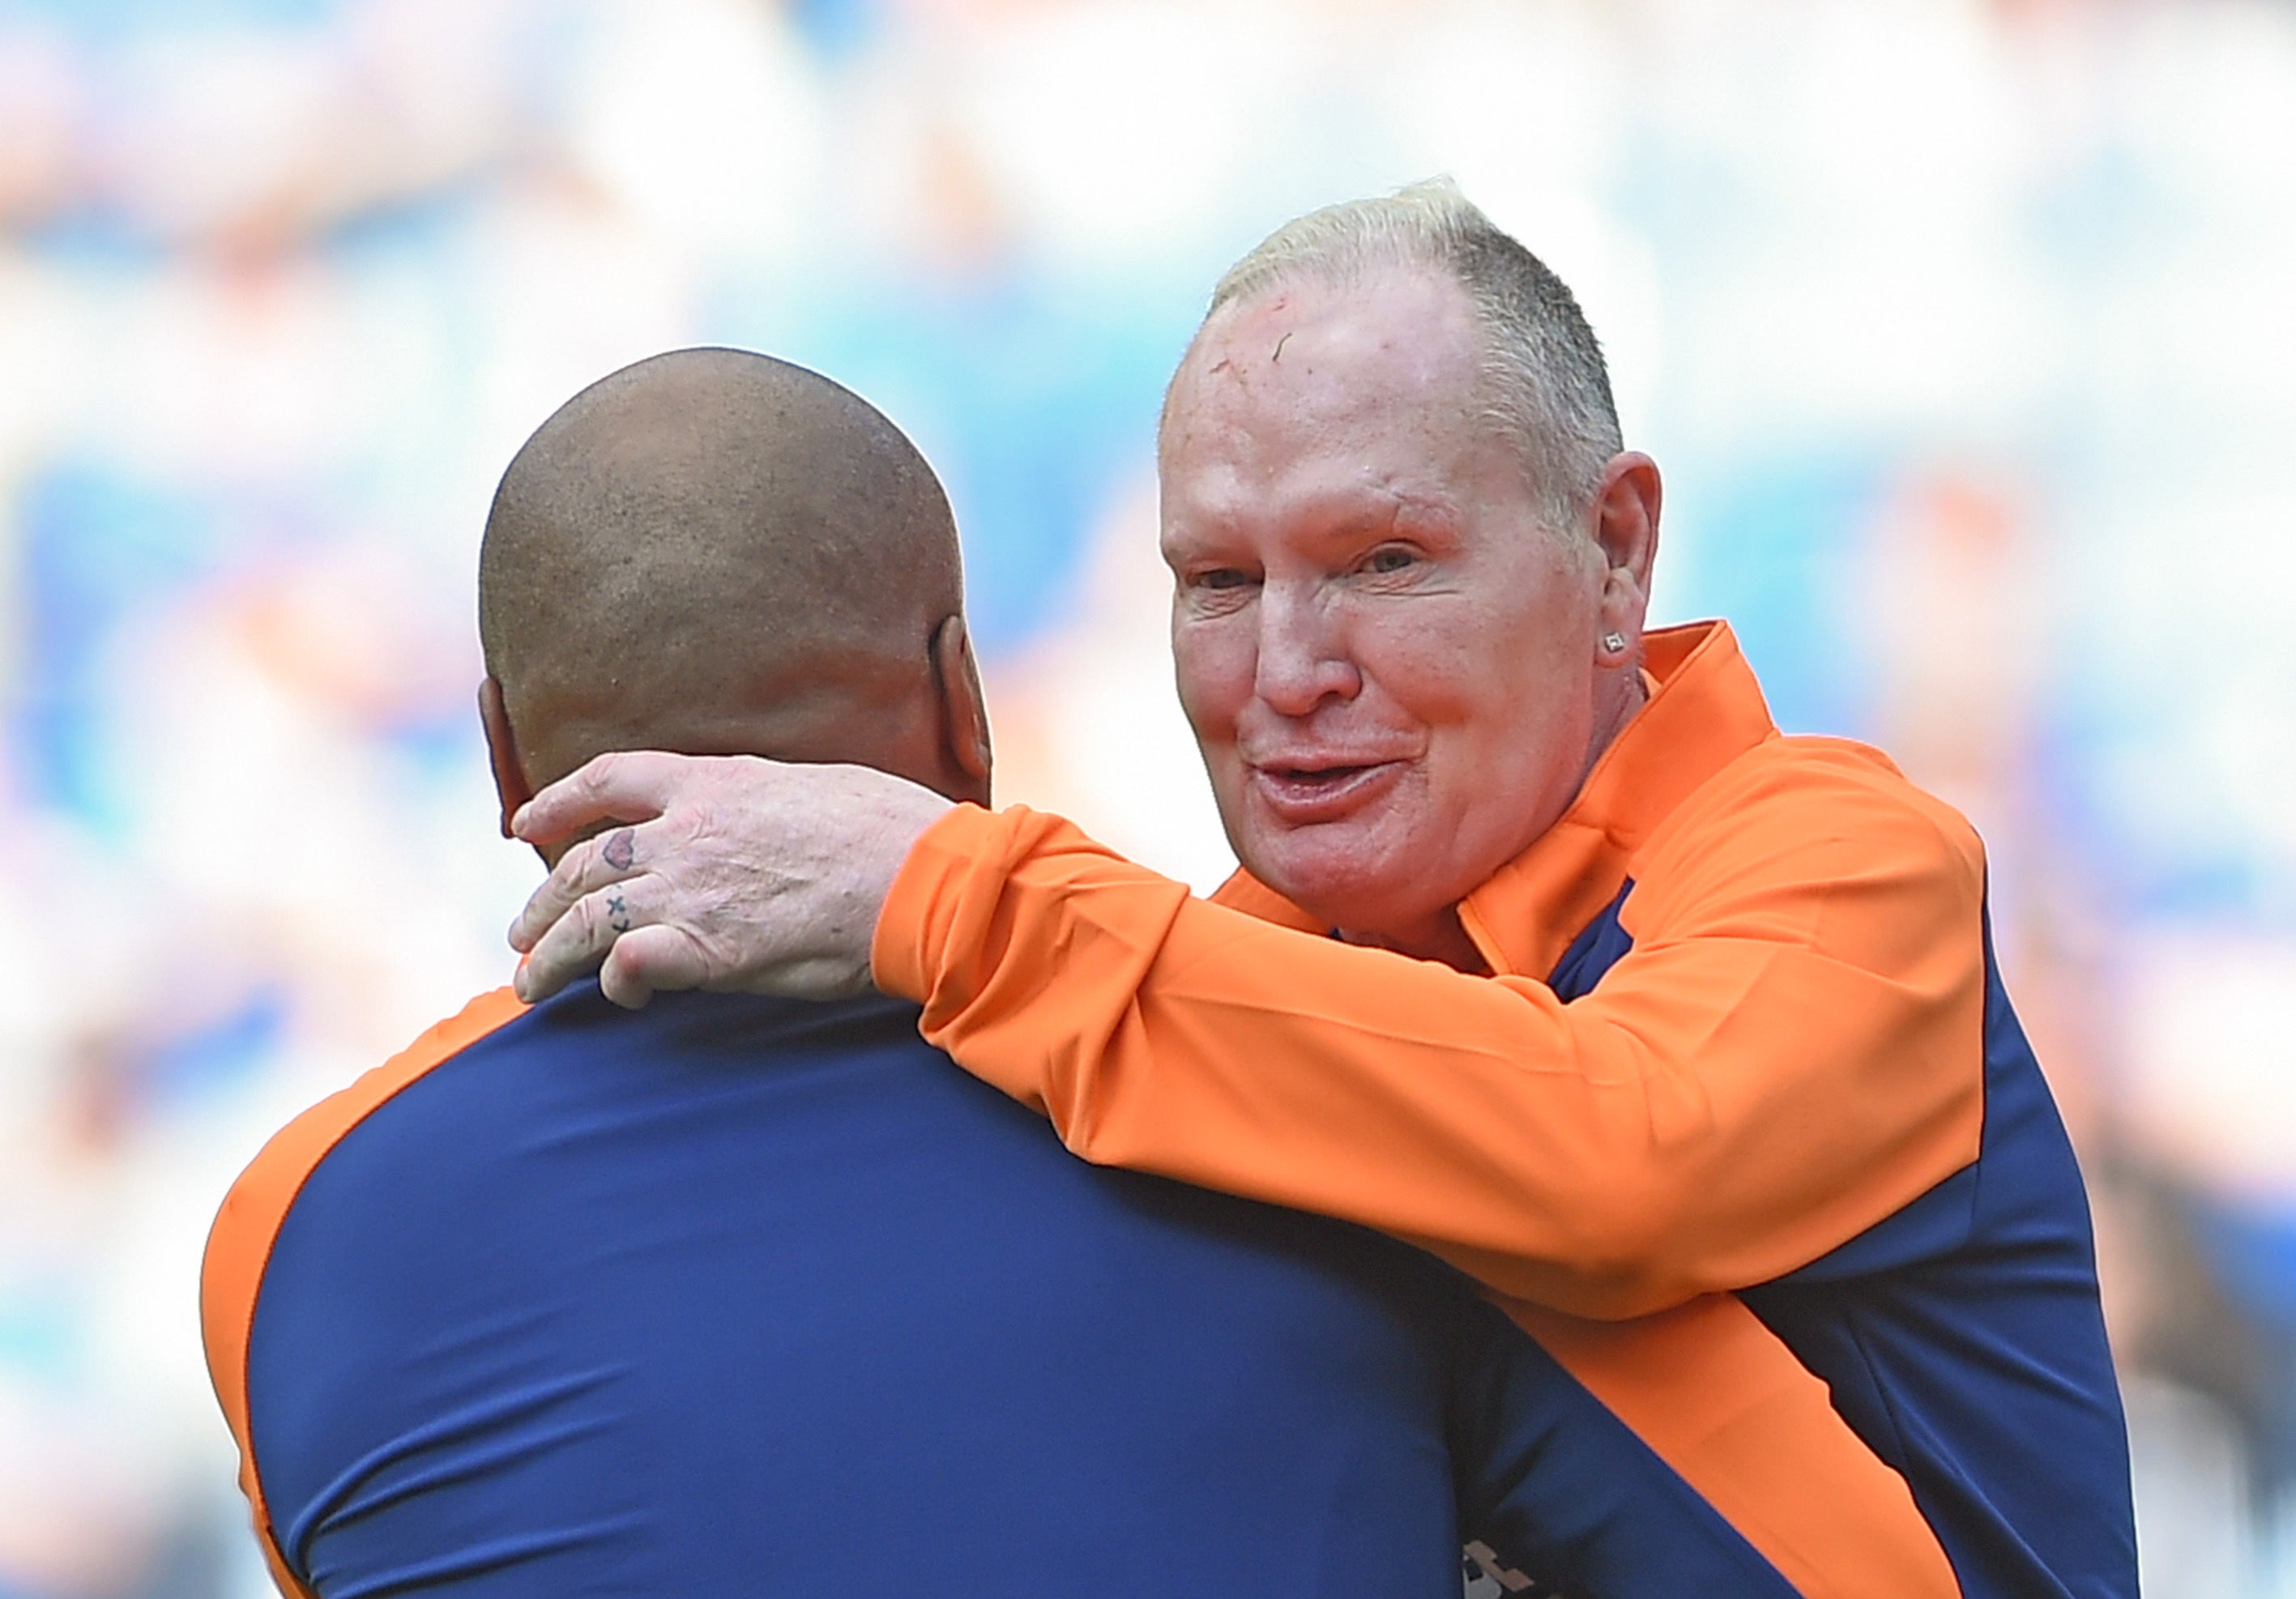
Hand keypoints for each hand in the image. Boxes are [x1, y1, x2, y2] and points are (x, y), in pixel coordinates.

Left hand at [506, 751, 954, 1008]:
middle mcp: (689, 831)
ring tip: (532, 983)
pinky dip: (613, 981)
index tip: (526, 825)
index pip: (609, 779)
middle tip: (524, 931)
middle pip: (584, 862)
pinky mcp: (710, 950)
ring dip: (550, 955)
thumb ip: (765, 802)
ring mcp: (694, 890)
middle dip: (543, 901)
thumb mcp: (818, 785)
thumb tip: (758, 819)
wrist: (927, 880)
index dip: (557, 802)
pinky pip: (628, 964)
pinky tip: (620, 995)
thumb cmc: (896, 832)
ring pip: (587, 918)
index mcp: (716, 783)